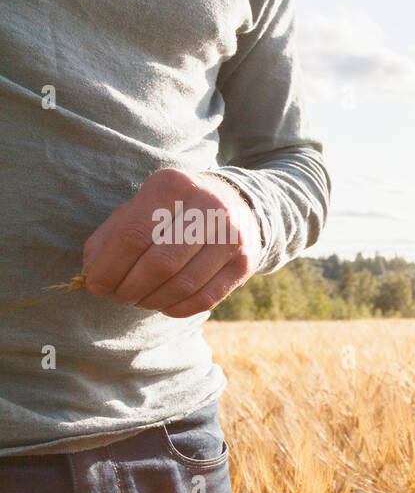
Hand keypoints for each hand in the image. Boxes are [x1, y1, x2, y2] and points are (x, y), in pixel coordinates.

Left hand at [81, 167, 261, 316]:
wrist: (237, 204)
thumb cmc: (174, 209)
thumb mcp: (140, 206)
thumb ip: (111, 235)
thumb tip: (92, 273)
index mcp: (173, 185)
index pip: (134, 235)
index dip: (110, 267)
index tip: (96, 285)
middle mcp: (208, 207)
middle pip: (160, 264)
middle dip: (130, 288)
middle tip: (117, 296)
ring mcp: (232, 236)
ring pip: (183, 285)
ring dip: (151, 301)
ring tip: (137, 299)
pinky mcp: (245, 262)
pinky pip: (205, 298)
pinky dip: (177, 308)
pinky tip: (162, 304)